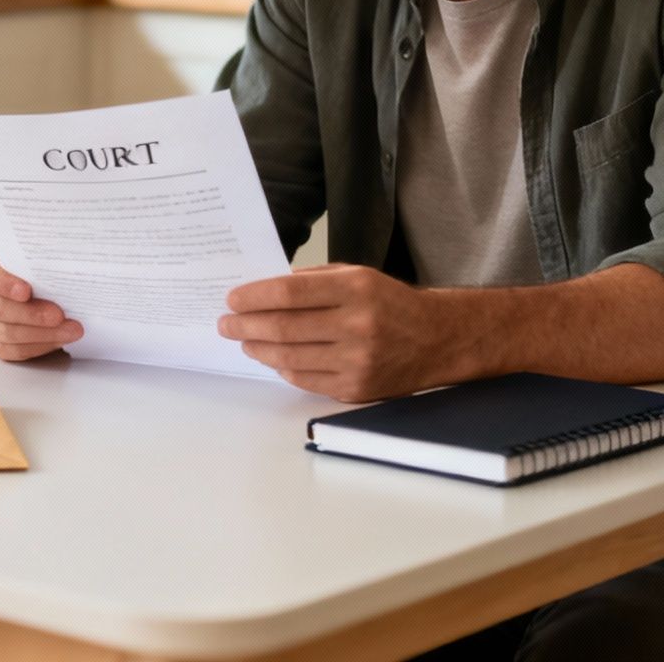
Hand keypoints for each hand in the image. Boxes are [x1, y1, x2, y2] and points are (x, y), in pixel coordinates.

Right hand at [0, 247, 82, 361]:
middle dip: (30, 314)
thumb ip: (43, 255)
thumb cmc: (37, 267)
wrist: (42, 284)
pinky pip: (12, 351)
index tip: (27, 291)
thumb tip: (63, 257)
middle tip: (58, 315)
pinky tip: (58, 339)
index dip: (5, 284)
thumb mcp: (39, 253)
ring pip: (4, 334)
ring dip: (40, 334)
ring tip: (69, 330)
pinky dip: (38, 346)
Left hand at [219, 265, 456, 400]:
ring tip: (244, 340)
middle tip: (226, 323)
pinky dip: (283, 368)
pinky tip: (273, 358)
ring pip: (290, 357)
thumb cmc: (390, 303)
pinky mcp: (356, 388)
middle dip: (246, 325)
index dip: (255, 297)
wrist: (437, 339)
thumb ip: (314, 279)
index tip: (232, 299)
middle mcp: (357, 325)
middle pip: (284, 327)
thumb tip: (265, 289)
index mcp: (355, 289)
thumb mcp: (358, 276)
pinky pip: (305, 380)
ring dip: (258, 349)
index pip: (290, 292)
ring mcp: (357, 361)